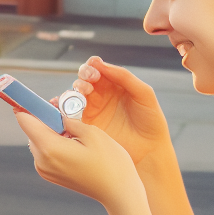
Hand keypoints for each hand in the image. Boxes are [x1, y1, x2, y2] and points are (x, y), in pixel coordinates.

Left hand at [15, 109, 144, 214]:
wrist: (118, 193)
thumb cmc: (110, 162)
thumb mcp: (92, 133)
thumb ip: (69, 120)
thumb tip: (56, 114)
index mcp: (50, 148)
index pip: (25, 120)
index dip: (25, 105)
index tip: (27, 95)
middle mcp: (41, 160)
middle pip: (32, 129)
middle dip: (44, 116)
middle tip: (64, 108)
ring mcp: (44, 170)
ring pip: (39, 139)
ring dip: (50, 129)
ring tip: (73, 127)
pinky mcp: (50, 174)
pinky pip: (45, 151)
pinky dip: (54, 142)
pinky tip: (74, 141)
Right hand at [70, 56, 172, 170]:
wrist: (149, 150)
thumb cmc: (151, 121)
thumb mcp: (143, 93)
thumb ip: (123, 76)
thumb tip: (100, 64)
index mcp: (115, 84)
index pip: (98, 69)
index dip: (93, 66)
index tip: (95, 68)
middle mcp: (101, 95)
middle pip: (84, 79)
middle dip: (83, 76)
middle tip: (89, 81)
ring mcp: (92, 110)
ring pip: (75, 93)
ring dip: (75, 89)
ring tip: (82, 92)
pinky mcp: (85, 125)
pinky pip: (69, 113)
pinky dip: (62, 106)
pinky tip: (63, 103)